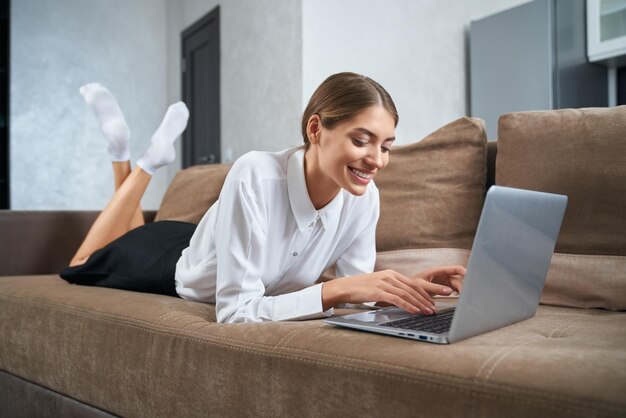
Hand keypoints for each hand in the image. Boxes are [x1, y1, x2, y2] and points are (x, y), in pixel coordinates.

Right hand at [322, 269, 436, 314]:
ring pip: (407, 294)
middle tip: (435, 308)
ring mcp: (385, 283)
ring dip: (419, 304)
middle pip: (413, 288)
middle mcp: (390, 276)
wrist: (345, 287)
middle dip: (426, 299)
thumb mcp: (379, 285)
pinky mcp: (379, 291)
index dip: (425, 293)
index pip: (413, 283)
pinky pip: (397, 299)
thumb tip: (404, 299)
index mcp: (391, 274)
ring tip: (428, 312)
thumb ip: (391, 288)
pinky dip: (408, 305)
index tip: (433, 301)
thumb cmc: (361, 289)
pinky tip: (415, 311)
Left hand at [411, 265, 465, 295]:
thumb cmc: (412, 285)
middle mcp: (442, 275)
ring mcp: (443, 281)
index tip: (469, 276)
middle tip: (465, 294)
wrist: (407, 290)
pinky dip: (457, 293)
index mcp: (438, 271)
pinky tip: (459, 298)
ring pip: (456, 285)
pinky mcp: (443, 288)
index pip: (454, 268)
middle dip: (462, 285)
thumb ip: (435, 288)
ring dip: (461, 290)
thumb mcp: (422, 286)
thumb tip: (449, 291)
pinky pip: (453, 289)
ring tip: (464, 297)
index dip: (463, 271)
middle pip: (457, 279)